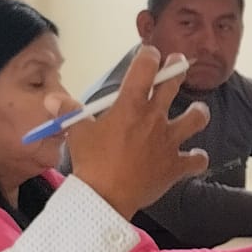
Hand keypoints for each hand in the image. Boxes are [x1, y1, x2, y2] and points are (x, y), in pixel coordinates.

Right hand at [65, 47, 207, 219]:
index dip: (149, 55)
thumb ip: (69, 112)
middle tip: (176, 63)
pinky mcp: (176, 165)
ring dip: (198, 113)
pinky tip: (194, 157)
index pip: (145, 67)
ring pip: (197, 117)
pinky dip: (197, 159)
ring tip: (195, 112)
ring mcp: (169, 141)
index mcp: (130, 106)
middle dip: (176, 69)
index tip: (149, 53)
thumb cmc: (91, 163)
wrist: (105, 197)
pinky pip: (197, 160)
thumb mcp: (76, 134)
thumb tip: (53, 98)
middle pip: (173, 83)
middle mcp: (154, 118)